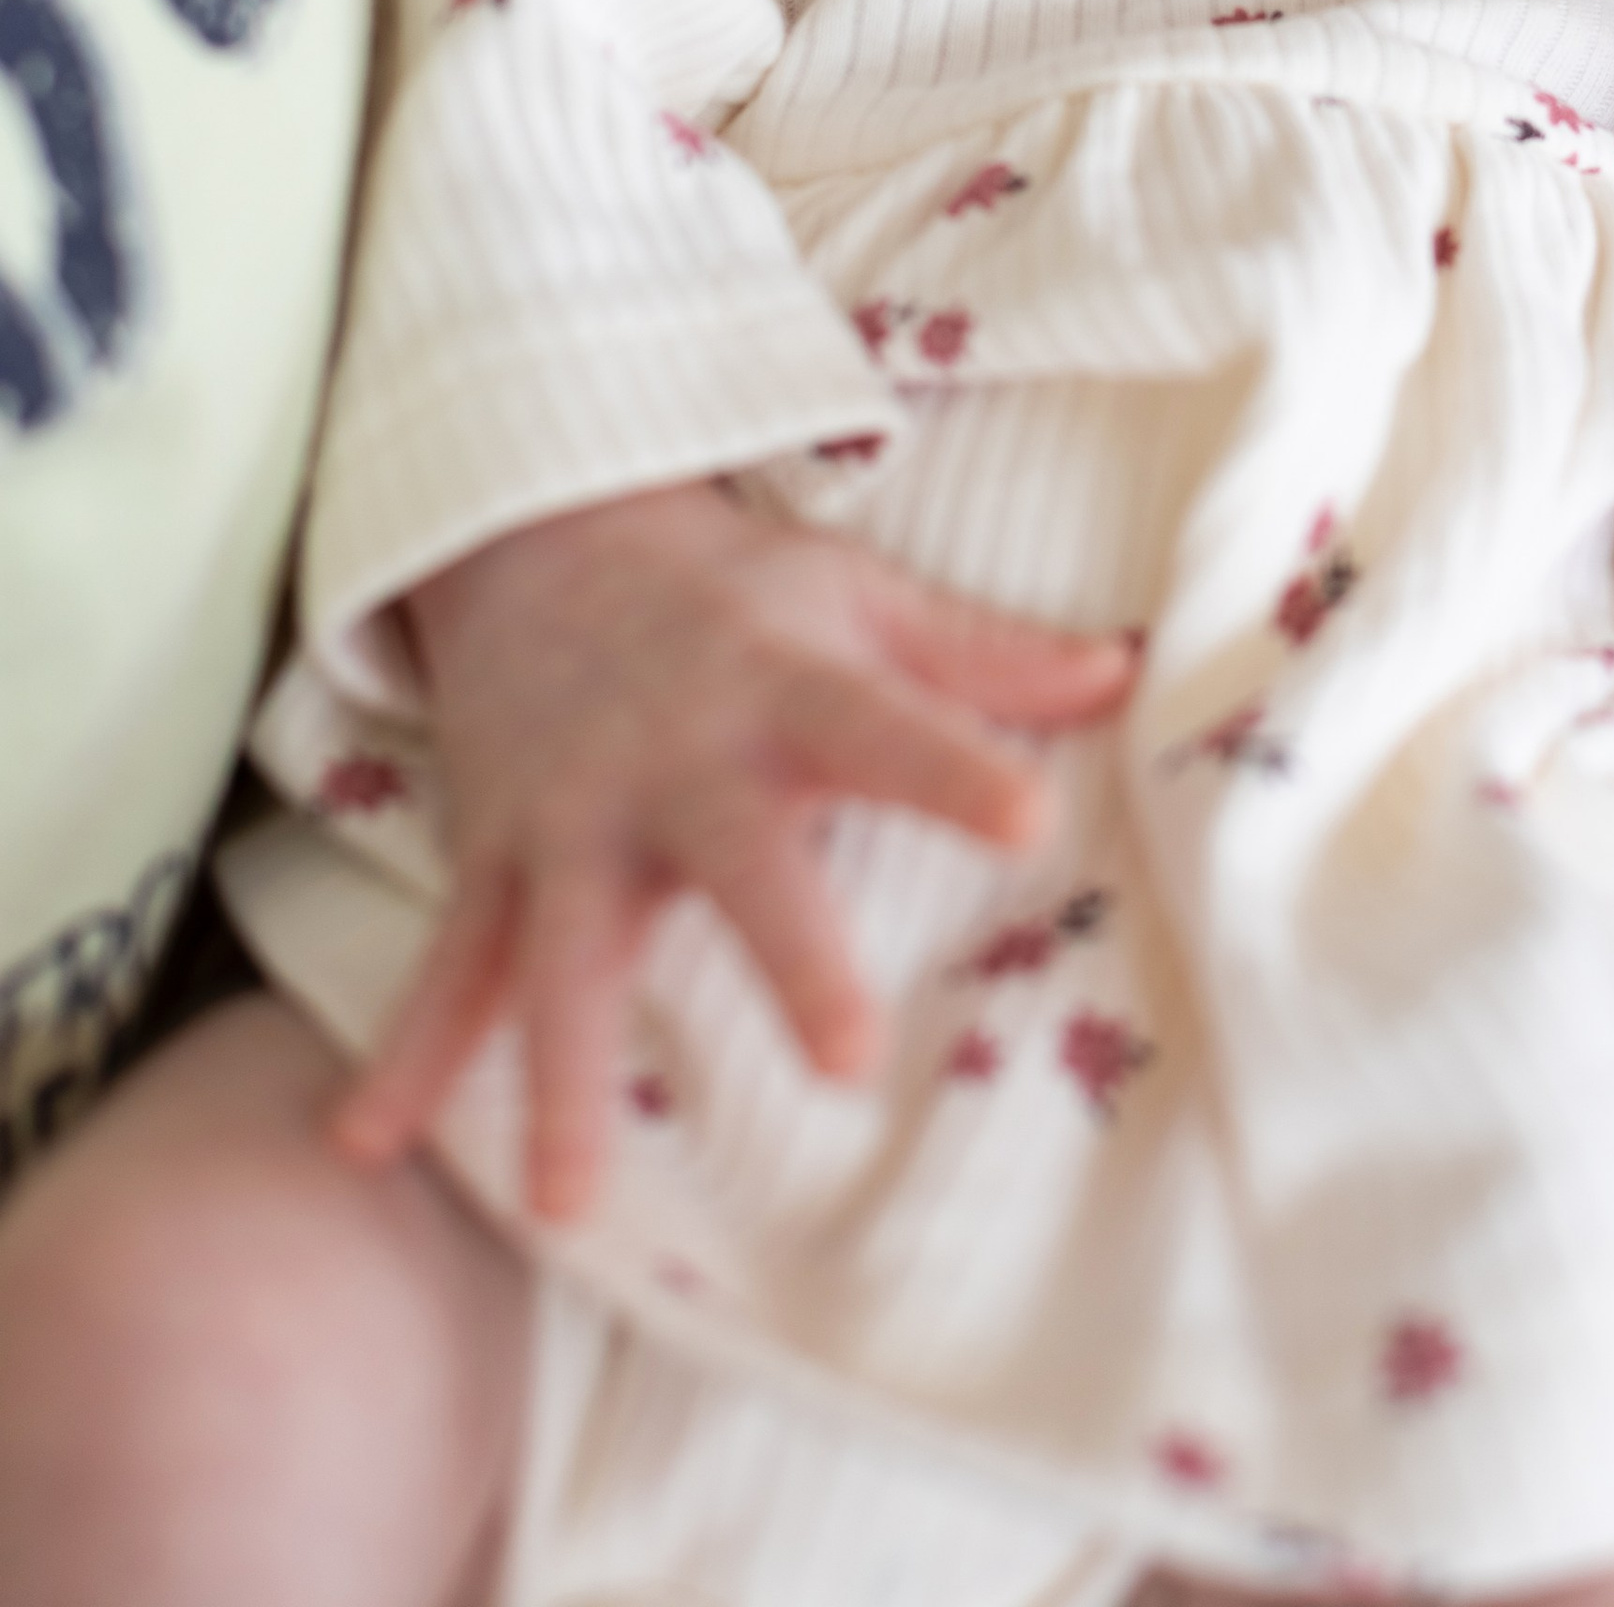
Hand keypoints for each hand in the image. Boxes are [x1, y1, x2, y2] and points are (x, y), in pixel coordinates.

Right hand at [333, 480, 1135, 1222]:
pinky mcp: (494, 860)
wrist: (538, 533)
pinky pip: (448, 968)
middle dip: (788, 952)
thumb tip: (1131, 673)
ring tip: (570, 1201)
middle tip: (845, 1057)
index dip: (957, 770)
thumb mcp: (861, 597)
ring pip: (566, 955)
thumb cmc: (733, 591)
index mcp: (786, 689)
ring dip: (560, 1074)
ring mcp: (570, 821)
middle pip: (737, 863)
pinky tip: (361, 1147)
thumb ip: (986, 658)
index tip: (1032, 819)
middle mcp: (675, 762)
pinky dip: (403, 1057)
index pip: (889, 728)